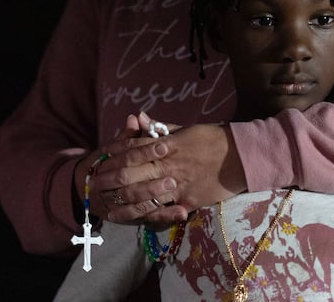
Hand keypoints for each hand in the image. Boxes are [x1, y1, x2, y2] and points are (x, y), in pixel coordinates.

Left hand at [94, 113, 247, 223]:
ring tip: (106, 203)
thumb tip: (139, 117)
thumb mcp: (187, 128)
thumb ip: (160, 128)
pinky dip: (147, 214)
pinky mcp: (188, 201)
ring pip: (143, 194)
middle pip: (131, 173)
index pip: (133, 149)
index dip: (113, 156)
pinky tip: (132, 217)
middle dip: (110, 179)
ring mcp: (178, 185)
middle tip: (93, 185)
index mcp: (167, 145)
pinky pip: (164, 210)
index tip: (98, 160)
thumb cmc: (213, 138)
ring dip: (122, 199)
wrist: (241, 157)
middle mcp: (168, 165)